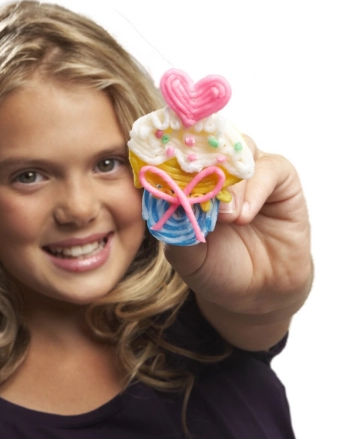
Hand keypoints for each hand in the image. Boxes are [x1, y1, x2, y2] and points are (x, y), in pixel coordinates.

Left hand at [163, 138, 312, 346]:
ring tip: (226, 217)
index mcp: (192, 182)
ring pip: (239, 152)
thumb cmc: (217, 269)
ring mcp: (251, 173)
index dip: (169, 154)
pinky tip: (245, 216)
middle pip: (210, 145)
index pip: (179, 154)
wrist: (257, 294)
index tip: (158, 161)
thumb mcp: (186, 256)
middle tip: (194, 188)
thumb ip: (175, 228)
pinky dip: (256, 189)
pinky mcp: (281, 180)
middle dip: (200, 163)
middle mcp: (221, 170)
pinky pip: (270, 168)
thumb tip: (164, 200)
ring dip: (229, 182)